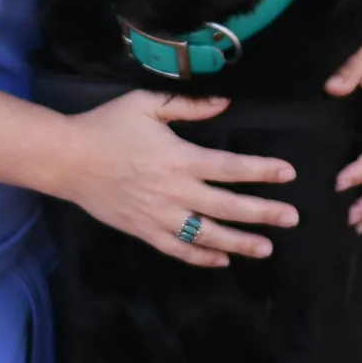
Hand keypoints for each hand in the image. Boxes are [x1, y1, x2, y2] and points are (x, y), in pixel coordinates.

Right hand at [61, 91, 298, 267]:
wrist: (69, 159)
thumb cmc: (108, 126)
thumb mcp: (147, 105)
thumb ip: (189, 106)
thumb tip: (225, 103)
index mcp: (180, 159)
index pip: (231, 167)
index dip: (263, 171)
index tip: (288, 173)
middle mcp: (175, 192)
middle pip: (228, 207)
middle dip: (264, 213)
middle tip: (292, 217)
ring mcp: (160, 217)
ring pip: (208, 236)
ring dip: (240, 243)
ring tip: (266, 248)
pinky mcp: (144, 232)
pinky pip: (179, 250)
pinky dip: (202, 257)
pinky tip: (221, 260)